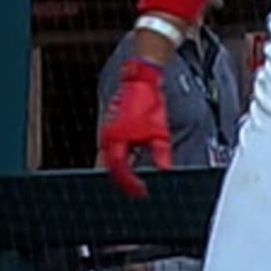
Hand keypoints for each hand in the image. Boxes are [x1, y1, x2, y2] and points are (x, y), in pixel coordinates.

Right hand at [99, 57, 172, 197]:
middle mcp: (107, 138)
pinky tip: (129, 164)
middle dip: (122, 182)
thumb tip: (164, 170)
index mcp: (117, 140)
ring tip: (132, 182)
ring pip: (108, 161)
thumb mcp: (160, 131)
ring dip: (119, 172)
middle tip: (135, 190)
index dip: (130, 185)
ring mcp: (106, 133)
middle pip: (110, 170)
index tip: (141, 191)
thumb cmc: (148, 101)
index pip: (120, 172)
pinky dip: (118, 161)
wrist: (141, 78)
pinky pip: (109, 151)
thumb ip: (161, 153)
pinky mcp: (109, 128)